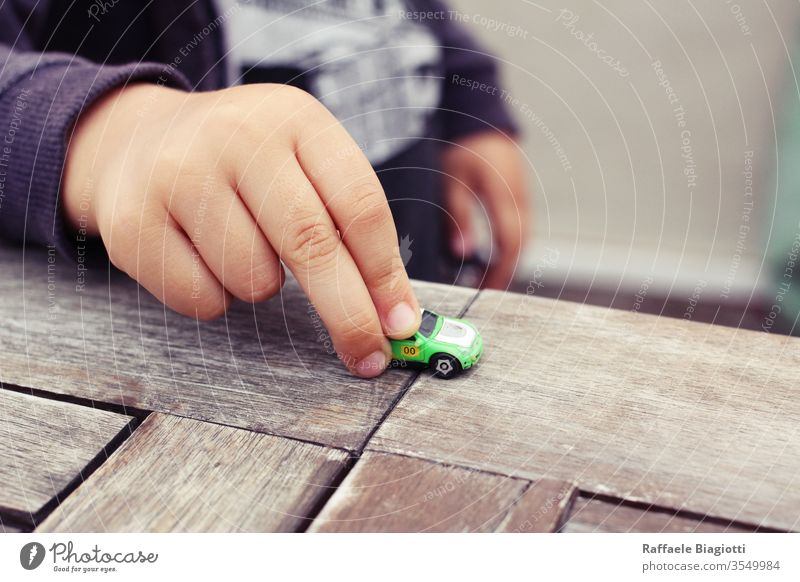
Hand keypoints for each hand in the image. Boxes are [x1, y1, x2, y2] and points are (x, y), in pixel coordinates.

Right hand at [63, 83, 420, 377]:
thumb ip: (349, 226)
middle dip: (349, 315)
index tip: (400, 324)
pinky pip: (202, 299)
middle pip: (312, 245)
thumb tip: (394, 313)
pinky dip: (215, 298)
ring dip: (263, 287)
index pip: (359, 205)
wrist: (139, 141)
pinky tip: (201, 258)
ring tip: (242, 247)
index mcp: (296, 119)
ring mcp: (180, 174)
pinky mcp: (133, 220)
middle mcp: (238, 136)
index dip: (386, 275)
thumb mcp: (302, 165)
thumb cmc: (245, 166)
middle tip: (369, 358)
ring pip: (254, 279)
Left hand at [441, 131, 528, 288]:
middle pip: (520, 246)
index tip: (485, 288)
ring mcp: (523, 199)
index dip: (499, 269)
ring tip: (485, 279)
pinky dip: (508, 249)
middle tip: (483, 290)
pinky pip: (519, 231)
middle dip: (504, 271)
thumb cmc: (465, 150)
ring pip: (522, 240)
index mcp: (504, 194)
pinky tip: (492, 258)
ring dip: (507, 262)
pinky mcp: (520, 200)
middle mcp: (519, 199)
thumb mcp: (454, 181)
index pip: (508, 242)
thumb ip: (459, 216)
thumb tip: (462, 251)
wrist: (483, 124)